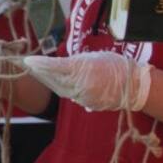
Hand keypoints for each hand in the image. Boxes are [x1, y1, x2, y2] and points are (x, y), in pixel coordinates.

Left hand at [24, 52, 151, 111]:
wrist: (135, 85)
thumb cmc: (116, 66)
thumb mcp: (93, 58)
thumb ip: (74, 62)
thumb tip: (60, 66)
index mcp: (79, 71)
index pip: (53, 67)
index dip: (39, 64)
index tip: (27, 61)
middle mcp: (78, 86)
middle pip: (54, 80)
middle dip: (42, 74)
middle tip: (31, 66)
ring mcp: (83, 97)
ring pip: (61, 90)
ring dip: (52, 82)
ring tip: (42, 74)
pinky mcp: (89, 104)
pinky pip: (73, 96)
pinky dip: (66, 90)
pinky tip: (61, 84)